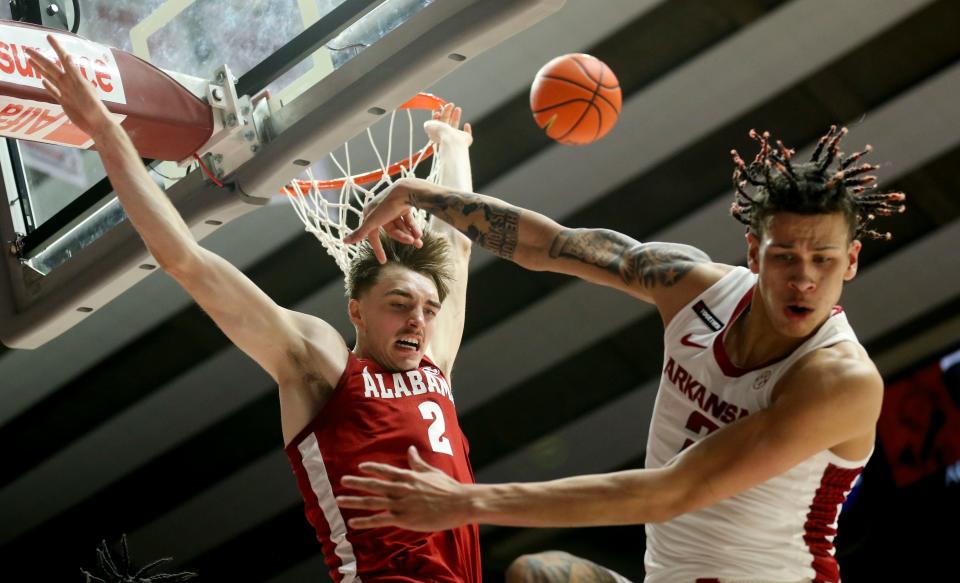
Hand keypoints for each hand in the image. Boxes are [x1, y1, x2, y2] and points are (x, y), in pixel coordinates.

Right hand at [25, 35, 115, 138]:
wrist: (97, 124)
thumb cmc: (93, 106)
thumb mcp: (83, 88)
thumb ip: (75, 73)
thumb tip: (68, 56)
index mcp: (73, 77)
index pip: (62, 58)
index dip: (56, 47)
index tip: (48, 36)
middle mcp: (68, 83)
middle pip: (51, 67)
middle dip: (39, 58)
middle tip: (27, 49)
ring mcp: (66, 92)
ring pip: (50, 78)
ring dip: (40, 69)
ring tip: (31, 61)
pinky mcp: (64, 102)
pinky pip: (54, 92)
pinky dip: (48, 87)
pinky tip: (42, 82)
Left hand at [336, 446, 473, 531]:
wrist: (459, 503)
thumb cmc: (448, 487)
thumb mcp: (432, 471)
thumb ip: (417, 462)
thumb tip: (410, 449)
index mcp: (408, 476)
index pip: (385, 470)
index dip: (371, 468)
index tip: (360, 466)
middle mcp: (401, 489)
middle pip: (373, 485)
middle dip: (356, 483)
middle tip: (342, 481)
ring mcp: (400, 504)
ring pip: (372, 502)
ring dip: (354, 501)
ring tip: (339, 500)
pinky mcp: (403, 519)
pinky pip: (379, 520)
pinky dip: (365, 521)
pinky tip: (353, 522)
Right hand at [344, 177, 437, 262]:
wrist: (406, 191)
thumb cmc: (387, 206)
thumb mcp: (373, 222)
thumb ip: (360, 233)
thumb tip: (343, 241)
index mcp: (370, 213)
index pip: (372, 235)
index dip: (378, 248)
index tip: (383, 261)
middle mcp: (380, 210)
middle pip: (391, 231)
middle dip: (402, 238)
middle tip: (414, 243)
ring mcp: (393, 208)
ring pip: (401, 227)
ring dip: (410, 234)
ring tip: (419, 241)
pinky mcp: (403, 206)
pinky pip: (408, 221)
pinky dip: (413, 227)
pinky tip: (419, 234)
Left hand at [424, 102, 471, 146]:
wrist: (451, 141)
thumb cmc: (440, 133)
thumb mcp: (428, 126)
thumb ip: (428, 124)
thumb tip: (429, 124)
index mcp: (436, 134)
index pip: (436, 124)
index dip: (437, 116)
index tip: (438, 109)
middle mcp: (446, 136)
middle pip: (446, 123)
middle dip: (447, 113)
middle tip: (450, 104)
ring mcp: (456, 139)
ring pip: (455, 127)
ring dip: (456, 117)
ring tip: (458, 108)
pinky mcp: (465, 140)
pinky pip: (467, 135)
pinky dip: (467, 130)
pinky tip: (466, 125)